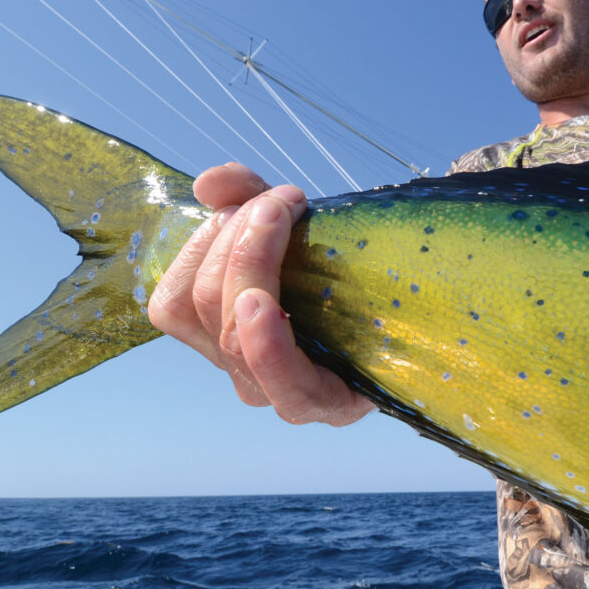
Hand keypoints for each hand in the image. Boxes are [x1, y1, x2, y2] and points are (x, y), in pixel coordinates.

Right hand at [148, 162, 372, 425]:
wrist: (413, 316)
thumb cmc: (338, 272)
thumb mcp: (286, 225)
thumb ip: (245, 198)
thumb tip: (207, 184)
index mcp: (216, 332)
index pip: (174, 302)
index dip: (200, 243)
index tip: (247, 200)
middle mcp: (238, 368)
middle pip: (203, 305)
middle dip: (236, 239)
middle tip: (280, 204)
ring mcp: (276, 391)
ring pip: (232, 333)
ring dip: (250, 263)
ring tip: (285, 218)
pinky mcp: (323, 403)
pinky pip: (278, 376)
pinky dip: (263, 338)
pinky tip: (262, 304)